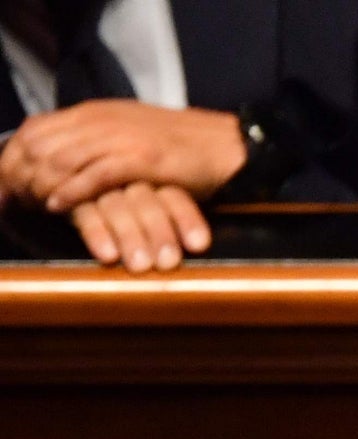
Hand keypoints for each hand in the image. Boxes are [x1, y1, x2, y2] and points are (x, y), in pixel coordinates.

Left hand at [0, 101, 246, 212]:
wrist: (223, 146)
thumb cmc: (178, 147)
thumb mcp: (127, 133)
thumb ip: (96, 140)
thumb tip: (64, 157)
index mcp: (94, 113)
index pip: (37, 129)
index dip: (15, 155)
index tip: (7, 182)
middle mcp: (101, 121)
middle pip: (41, 144)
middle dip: (20, 173)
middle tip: (11, 200)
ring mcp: (120, 139)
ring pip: (62, 159)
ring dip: (41, 185)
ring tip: (29, 205)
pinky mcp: (140, 159)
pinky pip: (94, 175)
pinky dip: (72, 191)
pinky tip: (58, 205)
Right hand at [67, 182, 208, 272]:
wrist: (69, 167)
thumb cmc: (128, 194)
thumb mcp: (157, 196)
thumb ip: (175, 216)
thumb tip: (202, 246)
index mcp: (153, 177)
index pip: (174, 196)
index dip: (187, 219)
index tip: (199, 244)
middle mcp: (128, 179)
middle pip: (146, 202)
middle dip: (159, 232)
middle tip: (168, 262)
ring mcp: (99, 188)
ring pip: (117, 207)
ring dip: (130, 236)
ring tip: (141, 266)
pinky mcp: (73, 199)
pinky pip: (85, 214)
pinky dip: (97, 234)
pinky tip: (108, 257)